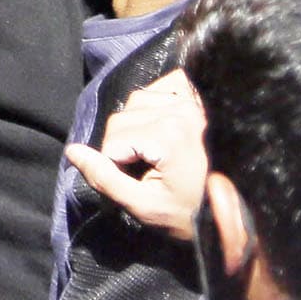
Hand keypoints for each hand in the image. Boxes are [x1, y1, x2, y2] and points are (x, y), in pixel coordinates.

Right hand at [66, 71, 209, 242]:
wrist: (228, 214)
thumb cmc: (186, 214)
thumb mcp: (142, 205)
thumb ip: (105, 178)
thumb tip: (72, 152)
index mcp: (169, 135)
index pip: (112, 140)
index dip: (114, 165)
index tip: (137, 185)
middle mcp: (182, 110)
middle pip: (121, 119)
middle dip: (122, 146)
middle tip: (143, 172)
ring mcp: (192, 102)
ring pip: (136, 101)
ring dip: (134, 125)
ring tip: (151, 152)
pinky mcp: (198, 99)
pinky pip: (162, 85)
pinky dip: (152, 101)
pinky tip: (158, 125)